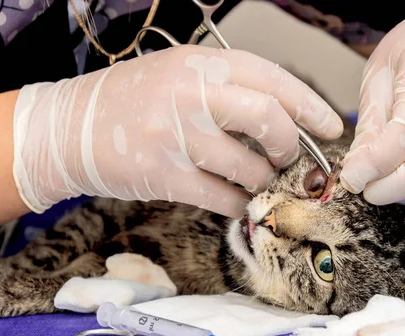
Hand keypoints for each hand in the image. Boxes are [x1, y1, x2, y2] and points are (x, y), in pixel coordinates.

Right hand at [12, 46, 342, 217]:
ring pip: (250, 166)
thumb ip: (230, 89)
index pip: (275, 80)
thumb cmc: (135, 100)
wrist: (72, 126)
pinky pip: (222, 197)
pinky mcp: (163, 174)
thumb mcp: (182, 75)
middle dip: (291, 147)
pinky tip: (236, 200)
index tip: (332, 127)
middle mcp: (192, 94)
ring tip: (254, 180)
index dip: (311, 107)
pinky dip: (238, 203)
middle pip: (271, 119)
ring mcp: (177, 135)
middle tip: (289, 159)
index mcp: (202, 64)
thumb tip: (286, 119)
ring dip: (262, 181)